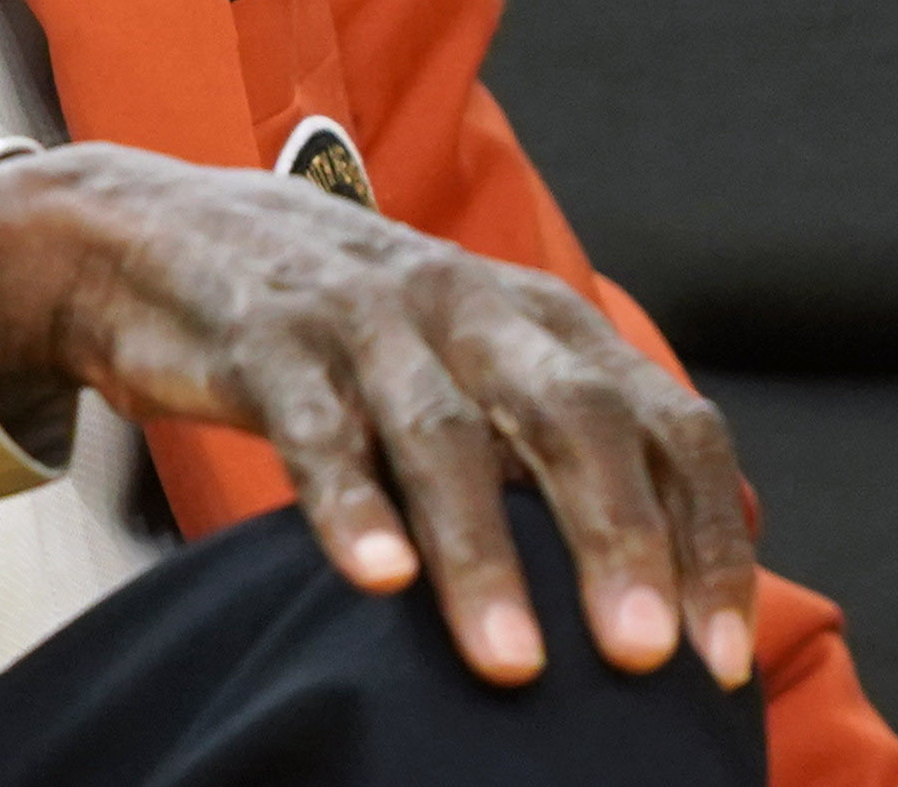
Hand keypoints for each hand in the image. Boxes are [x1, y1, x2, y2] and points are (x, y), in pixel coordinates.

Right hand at [0, 142, 755, 692]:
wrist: (171, 233)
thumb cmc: (355, 326)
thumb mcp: (487, 358)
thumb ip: (590, 435)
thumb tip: (726, 532)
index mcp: (544, 320)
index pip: (664, 422)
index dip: (704, 538)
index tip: (719, 661)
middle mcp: (471, 307)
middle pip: (572, 416)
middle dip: (616, 538)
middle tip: (641, 656)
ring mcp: (367, 317)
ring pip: (444, 434)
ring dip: (484, 554)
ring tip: (511, 664)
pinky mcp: (267, 336)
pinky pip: (315, 425)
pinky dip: (349, 503)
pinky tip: (377, 580)